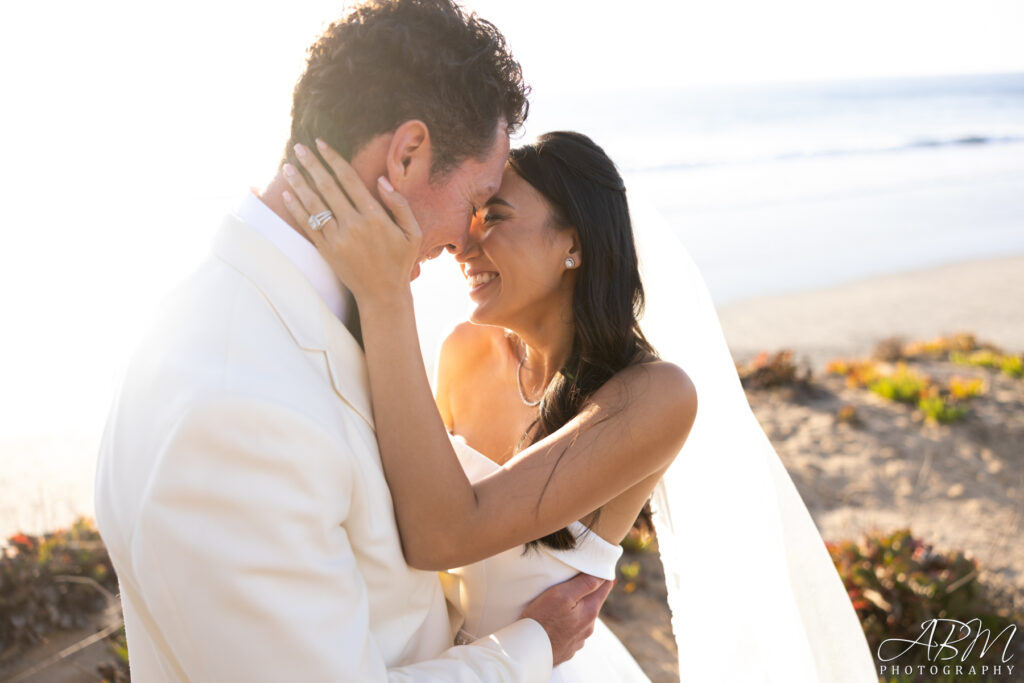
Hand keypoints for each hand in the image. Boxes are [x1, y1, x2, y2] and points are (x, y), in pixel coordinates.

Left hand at [281, 139, 421, 304]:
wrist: (383, 294)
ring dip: (299, 183)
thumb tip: (381, 180)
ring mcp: (337, 238)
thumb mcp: (412, 232)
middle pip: (327, 186)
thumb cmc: (400, 261)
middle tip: (299, 147)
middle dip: (311, 164)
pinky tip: (288, 195)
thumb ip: (399, 204)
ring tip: (288, 167)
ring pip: (314, 204)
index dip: (333, 159)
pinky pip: (308, 225)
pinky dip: (296, 209)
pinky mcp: (327, 251)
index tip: (321, 144)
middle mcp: (353, 224)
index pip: (348, 179)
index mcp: (374, 216)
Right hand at [520, 573, 613, 666]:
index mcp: (590, 612)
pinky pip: (572, 632)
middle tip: (576, 581)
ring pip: (582, 618)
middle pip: (593, 603)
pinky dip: (567, 624)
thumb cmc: (542, 620)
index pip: (604, 588)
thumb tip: (602, 575)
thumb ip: (584, 584)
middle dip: (587, 592)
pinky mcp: (567, 649)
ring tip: (562, 603)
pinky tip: (556, 622)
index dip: (603, 576)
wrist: (527, 652)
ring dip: (577, 609)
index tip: (598, 566)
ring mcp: (578, 640)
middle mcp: (588, 628)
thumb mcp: (562, 595)